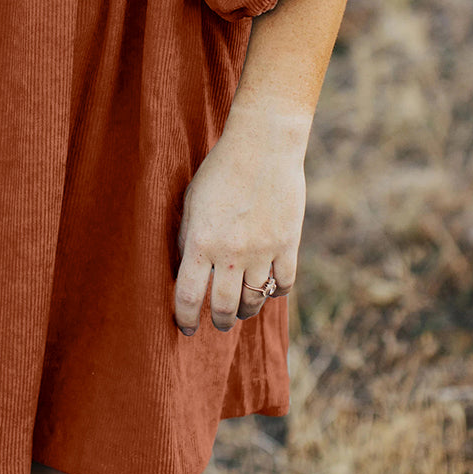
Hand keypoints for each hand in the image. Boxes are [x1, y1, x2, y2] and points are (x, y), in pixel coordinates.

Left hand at [173, 126, 304, 333]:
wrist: (263, 146)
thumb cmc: (220, 170)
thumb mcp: (192, 202)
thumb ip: (187, 237)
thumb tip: (185, 267)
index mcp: (200, 242)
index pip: (188, 295)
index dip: (184, 318)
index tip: (186, 327)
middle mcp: (230, 253)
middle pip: (224, 306)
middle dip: (219, 320)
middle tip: (218, 322)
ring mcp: (262, 251)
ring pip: (254, 300)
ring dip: (246, 310)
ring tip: (242, 309)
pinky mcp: (288, 245)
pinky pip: (284, 284)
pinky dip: (276, 292)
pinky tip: (269, 288)